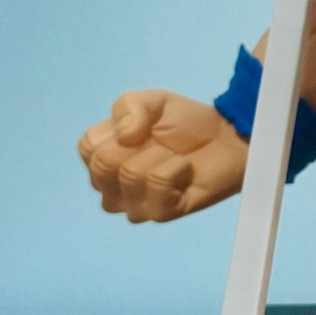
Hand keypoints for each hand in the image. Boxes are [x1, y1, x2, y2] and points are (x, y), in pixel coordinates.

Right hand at [78, 91, 248, 223]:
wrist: (227, 137)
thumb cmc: (186, 123)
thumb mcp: (152, 101)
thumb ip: (128, 106)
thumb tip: (123, 137)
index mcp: (103, 159)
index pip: (88, 148)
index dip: (117, 130)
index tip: (142, 128)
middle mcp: (112, 187)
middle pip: (104, 164)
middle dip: (139, 143)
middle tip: (161, 143)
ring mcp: (134, 204)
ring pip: (129, 175)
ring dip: (161, 155)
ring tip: (175, 157)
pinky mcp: (161, 213)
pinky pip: (157, 186)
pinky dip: (176, 169)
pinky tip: (185, 171)